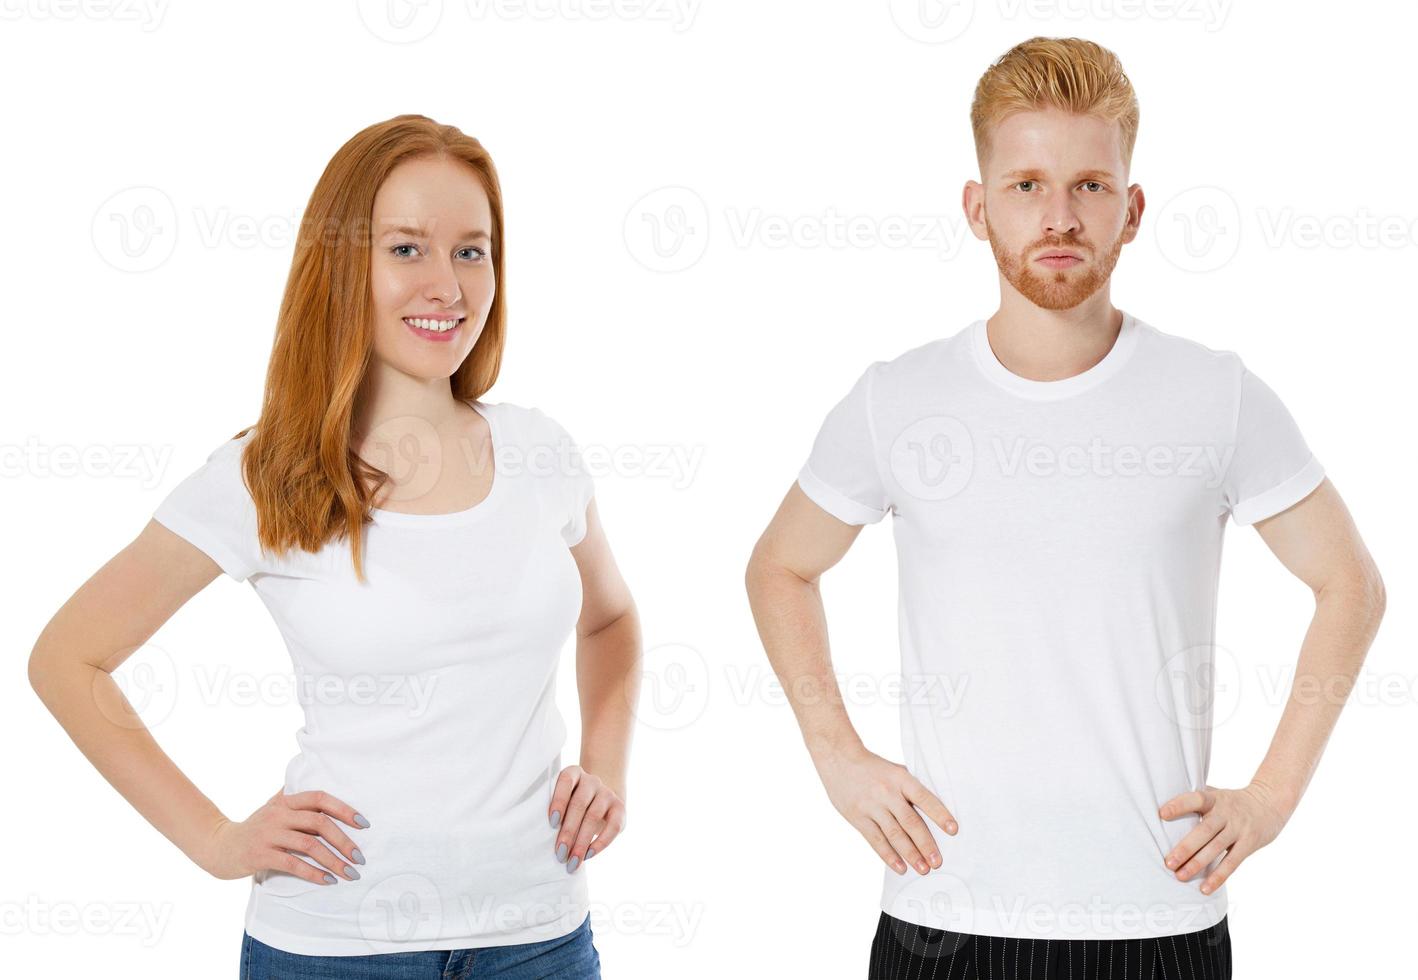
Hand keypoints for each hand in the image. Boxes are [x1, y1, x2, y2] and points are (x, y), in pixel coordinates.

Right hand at [200, 789, 367, 884]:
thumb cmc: (255, 828)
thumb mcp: (273, 807)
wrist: (219, 846)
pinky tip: (328, 881)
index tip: (364, 824)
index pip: (320, 798)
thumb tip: (323, 783)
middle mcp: (278, 814)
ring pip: (309, 845)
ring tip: (350, 873)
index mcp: (285, 800)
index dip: (344, 809)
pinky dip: (313, 873)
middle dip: (344, 841)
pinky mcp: (260, 855)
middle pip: (319, 823)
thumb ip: (295, 799)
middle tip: (360, 858)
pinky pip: (293, 864)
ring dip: (333, 861)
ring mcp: (268, 834)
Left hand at [549, 765, 624, 872]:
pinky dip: (600, 843)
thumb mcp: (562, 802)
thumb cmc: (571, 806)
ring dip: (582, 841)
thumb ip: (555, 812)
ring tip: (573, 861)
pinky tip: (588, 855)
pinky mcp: (620, 808)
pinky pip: (612, 827)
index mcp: (574, 773)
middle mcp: (592, 780)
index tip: (552, 824)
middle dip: (568, 831)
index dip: (559, 801)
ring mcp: (607, 793)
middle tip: (560, 854)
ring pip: (594, 816)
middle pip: (579, 804)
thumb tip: (542, 840)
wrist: (600, 801)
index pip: (566, 781)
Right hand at [814, 743, 956, 875]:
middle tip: (937, 862)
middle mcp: (887, 793)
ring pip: (894, 834)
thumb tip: (932, 811)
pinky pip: (875, 840)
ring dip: (910, 854)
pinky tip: (899, 867)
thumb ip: (910, 789)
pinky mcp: (858, 817)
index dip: (939, 814)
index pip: (924, 798)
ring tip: (923, 868)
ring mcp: (871, 806)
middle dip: (925, 844)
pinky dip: (888, 855)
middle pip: (910, 822)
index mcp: (900, 779)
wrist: (839, 759)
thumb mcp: (895, 771)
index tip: (953, 830)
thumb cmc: (872, 767)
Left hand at [1159, 781, 1291, 894]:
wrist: (1270, 803)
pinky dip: (1218, 876)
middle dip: (1185, 848)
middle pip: (1204, 831)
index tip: (1162, 814)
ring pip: (1216, 848)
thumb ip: (1196, 800)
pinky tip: (1204, 888)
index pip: (1196, 799)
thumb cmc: (1233, 801)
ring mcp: (1239, 829)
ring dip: (1197, 864)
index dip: (1179, 805)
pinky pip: (1232, 862)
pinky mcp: (1249, 844)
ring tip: (1180, 877)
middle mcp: (1227, 813)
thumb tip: (1162, 804)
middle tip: (1168, 862)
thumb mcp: (1216, 794)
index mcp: (1215, 799)